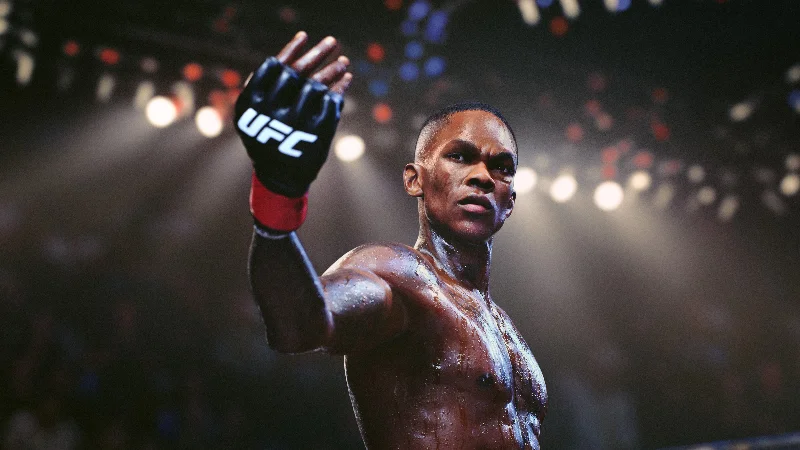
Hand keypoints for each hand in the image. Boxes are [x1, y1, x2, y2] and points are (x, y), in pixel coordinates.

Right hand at [235, 32, 352, 198]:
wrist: (279, 177)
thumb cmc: (267, 138)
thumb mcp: (255, 114)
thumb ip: (264, 87)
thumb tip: (285, 55)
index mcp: (250, 105)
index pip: (272, 67)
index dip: (290, 50)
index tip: (304, 37)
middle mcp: (269, 114)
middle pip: (297, 72)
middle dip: (317, 53)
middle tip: (332, 41)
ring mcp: (293, 125)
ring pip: (316, 87)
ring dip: (333, 71)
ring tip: (344, 61)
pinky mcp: (314, 136)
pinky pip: (330, 105)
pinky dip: (339, 90)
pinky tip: (346, 80)